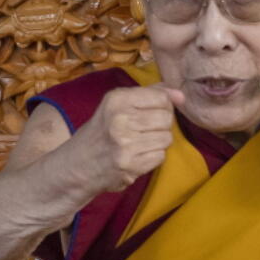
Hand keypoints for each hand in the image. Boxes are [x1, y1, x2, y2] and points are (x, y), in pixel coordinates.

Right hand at [68, 83, 184, 193]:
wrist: (78, 165)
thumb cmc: (103, 131)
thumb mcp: (118, 104)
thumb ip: (151, 94)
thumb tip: (181, 96)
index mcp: (117, 100)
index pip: (161, 97)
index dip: (162, 105)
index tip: (150, 112)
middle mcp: (120, 119)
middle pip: (166, 118)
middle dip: (160, 125)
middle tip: (142, 131)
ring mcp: (125, 144)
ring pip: (166, 138)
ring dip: (157, 142)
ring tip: (139, 143)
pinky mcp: (131, 165)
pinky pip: (160, 156)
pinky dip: (153, 157)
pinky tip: (138, 155)